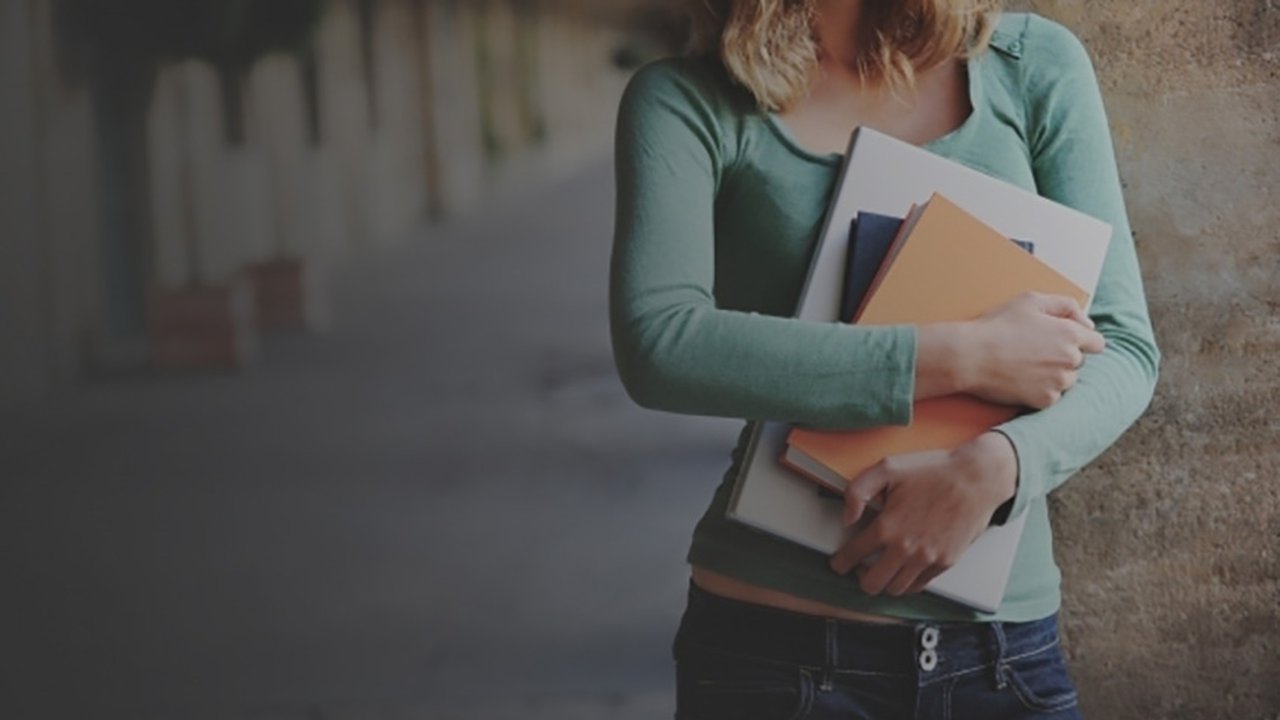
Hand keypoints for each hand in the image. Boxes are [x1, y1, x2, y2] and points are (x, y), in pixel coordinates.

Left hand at [829, 433, 1017, 596]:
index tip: (838, 564)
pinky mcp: (945, 562)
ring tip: (879, 571)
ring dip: (883, 583)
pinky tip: (902, 571)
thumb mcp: (887, 468)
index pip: (853, 556)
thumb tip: (846, 518)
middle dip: (859, 578)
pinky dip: (906, 583)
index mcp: (888, 526)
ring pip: (895, 589)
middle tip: (858, 569)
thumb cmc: (934, 471)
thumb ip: (857, 491)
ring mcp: (927, 558)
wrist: (976, 478)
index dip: (840, 562)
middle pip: (872, 583)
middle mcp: (906, 548)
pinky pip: (919, 586)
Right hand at [965, 292, 1105, 408]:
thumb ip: (1065, 305)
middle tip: (1035, 352)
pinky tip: (1021, 379)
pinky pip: (1051, 396)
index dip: (1082, 341)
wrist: (970, 356)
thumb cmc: (997, 326)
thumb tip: (1086, 321)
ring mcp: (1058, 382)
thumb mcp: (1031, 301)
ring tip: (1026, 366)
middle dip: (1063, 357)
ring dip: (1053, 375)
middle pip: (1079, 362)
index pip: (1097, 343)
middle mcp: (1070, 360)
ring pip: (1066, 380)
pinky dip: (1040, 390)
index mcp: (1071, 334)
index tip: (1064, 341)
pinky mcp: (1044, 400)